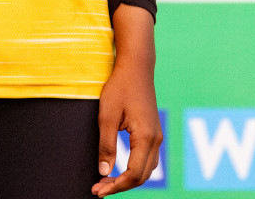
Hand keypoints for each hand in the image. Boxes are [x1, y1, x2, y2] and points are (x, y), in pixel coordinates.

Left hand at [93, 5, 159, 195]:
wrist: (136, 67)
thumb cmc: (120, 88)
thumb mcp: (107, 116)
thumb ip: (106, 146)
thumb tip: (104, 172)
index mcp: (145, 137)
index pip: (133, 174)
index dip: (115, 186)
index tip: (97, 190)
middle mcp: (156, 139)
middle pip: (142, 176)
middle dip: (120, 186)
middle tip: (98, 189)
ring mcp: (157, 136)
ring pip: (146, 170)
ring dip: (128, 180)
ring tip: (106, 182)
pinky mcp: (154, 132)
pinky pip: (147, 160)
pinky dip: (134, 170)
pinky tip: (119, 169)